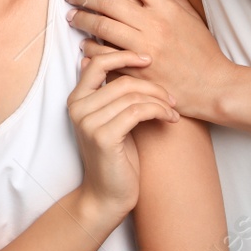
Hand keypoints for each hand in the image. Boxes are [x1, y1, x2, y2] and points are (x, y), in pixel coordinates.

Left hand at [68, 0, 234, 121]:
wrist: (214, 86)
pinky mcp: (137, 70)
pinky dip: (90, 49)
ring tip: (70, 15)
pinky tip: (83, 45)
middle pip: (109, 0)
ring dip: (81, 19)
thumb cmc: (203, 51)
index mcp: (166, 8)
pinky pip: (105, 56)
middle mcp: (153, 25)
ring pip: (102, 27)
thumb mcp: (191, 17)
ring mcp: (144, 48)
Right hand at [68, 49, 176, 216]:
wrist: (107, 195)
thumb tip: (121, 69)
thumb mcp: (111, 120)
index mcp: (76, 100)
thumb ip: (110, 95)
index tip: (148, 60)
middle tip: (172, 97)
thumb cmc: (115, 157)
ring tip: (173, 111)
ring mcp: (88, 122)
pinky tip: (171, 119)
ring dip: (160, 101)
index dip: (123, 55)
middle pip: (122, 80)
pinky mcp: (103, 137)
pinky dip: (159, 112)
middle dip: (153, 86)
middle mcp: (78, 108)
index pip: (97, 62)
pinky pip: (137, 112)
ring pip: (132, 96)